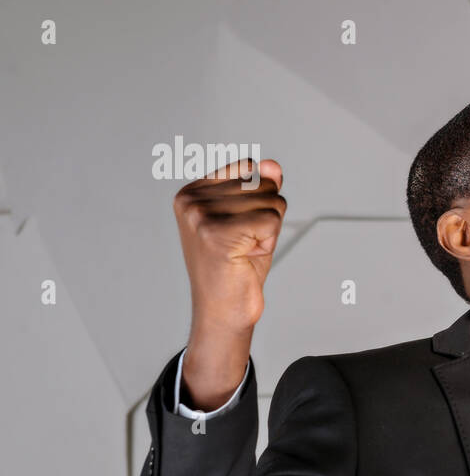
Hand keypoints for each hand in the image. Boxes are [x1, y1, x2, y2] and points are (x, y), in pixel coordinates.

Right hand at [173, 158, 284, 408]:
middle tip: (243, 243)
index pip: (251, 168)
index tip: (239, 227)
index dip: (259, 200)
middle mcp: (191, 199)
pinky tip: (246, 257)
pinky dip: (268, 242)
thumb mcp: (253, 218)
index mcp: (193, 191)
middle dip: (266, 217)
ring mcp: (200, 215)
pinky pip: (271, 221)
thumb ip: (262, 187)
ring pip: (271, 202)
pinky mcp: (215, 233)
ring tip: (243, 250)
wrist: (224, 310)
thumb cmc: (237, 266)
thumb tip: (273, 165)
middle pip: (264, 185)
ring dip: (267, 231)